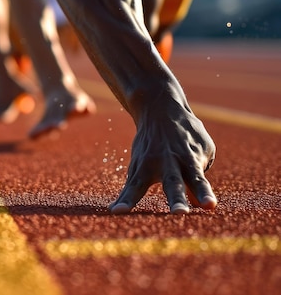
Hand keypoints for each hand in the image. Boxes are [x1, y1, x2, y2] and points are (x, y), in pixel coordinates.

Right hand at [109, 98, 216, 213]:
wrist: (159, 109)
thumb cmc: (186, 135)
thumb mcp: (201, 150)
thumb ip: (199, 179)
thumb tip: (201, 206)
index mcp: (189, 158)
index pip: (198, 179)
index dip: (204, 193)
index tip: (209, 206)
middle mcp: (168, 161)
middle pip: (173, 182)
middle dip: (176, 198)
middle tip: (180, 213)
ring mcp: (148, 164)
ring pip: (140, 183)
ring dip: (132, 199)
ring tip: (120, 212)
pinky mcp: (135, 167)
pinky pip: (128, 186)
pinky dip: (122, 198)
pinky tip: (114, 211)